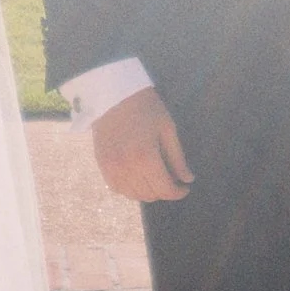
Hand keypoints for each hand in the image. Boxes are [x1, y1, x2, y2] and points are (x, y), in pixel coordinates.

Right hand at [92, 87, 194, 201]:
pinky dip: (130, 188)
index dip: (178, 192)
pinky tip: (137, 177)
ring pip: (134, 195)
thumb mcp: (167, 129)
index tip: (185, 188)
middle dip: (164, 191)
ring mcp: (111, 169)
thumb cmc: (145, 108)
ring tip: (155, 178)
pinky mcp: (102, 166)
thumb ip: (177, 158)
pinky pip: (118, 189)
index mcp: (146, 158)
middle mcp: (127, 168)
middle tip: (171, 179)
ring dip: (147, 191)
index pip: (165, 189)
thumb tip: (188, 179)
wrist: (114, 95)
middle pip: (150, 195)